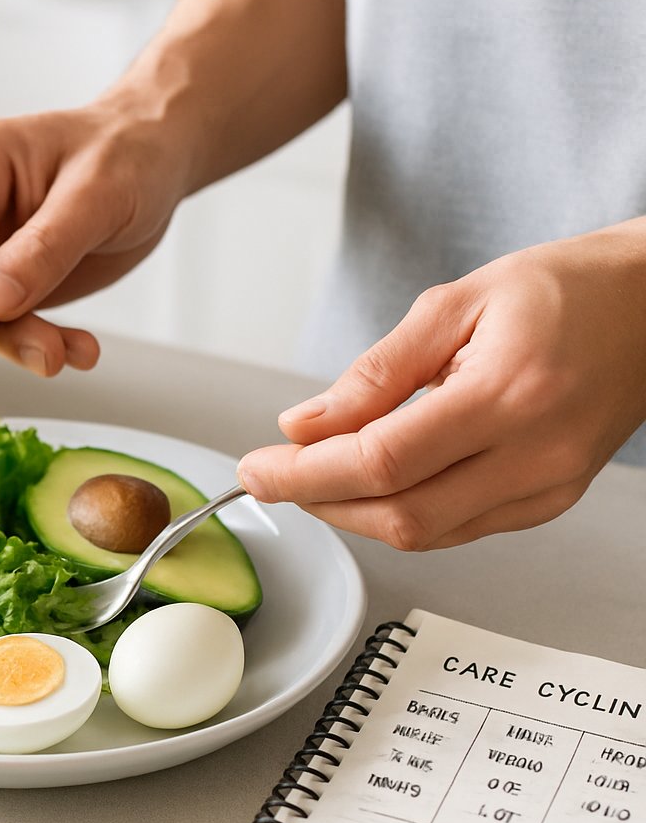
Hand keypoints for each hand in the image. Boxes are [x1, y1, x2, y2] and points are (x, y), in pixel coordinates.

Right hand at [0, 101, 186, 375]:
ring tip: (73, 351)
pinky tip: (79, 347)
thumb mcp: (99, 194)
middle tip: (46, 350)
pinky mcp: (2, 279)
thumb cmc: (126, 154)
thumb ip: (45, 247)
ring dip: (21, 341)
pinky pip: (4, 325)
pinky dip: (38, 342)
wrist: (152, 159)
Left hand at [238, 222, 645, 549]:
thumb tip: (306, 426)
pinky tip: (374, 483)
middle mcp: (535, 454)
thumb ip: (376, 372)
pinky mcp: (551, 501)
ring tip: (313, 476)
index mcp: (508, 394)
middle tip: (272, 476)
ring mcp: (549, 486)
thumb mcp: (455, 303)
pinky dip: (403, 513)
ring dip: (355, 514)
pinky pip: (459, 529)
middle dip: (320, 502)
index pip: (383, 460)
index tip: (258, 468)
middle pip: (401, 516)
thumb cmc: (565, 289)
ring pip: (427, 534)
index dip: (306, 474)